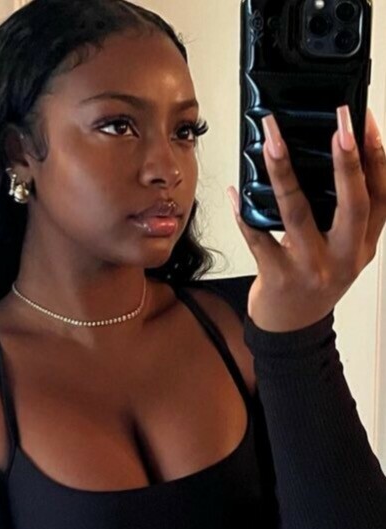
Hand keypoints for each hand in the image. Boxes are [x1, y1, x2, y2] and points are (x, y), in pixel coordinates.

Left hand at [227, 106, 385, 331]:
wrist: (292, 329)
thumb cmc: (314, 283)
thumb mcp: (342, 252)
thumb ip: (342, 217)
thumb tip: (324, 159)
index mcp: (364, 246)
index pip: (380, 195)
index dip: (375, 156)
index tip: (364, 120)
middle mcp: (344, 257)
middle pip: (352, 203)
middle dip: (346, 160)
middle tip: (338, 122)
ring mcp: (311, 269)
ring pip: (298, 214)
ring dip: (284, 173)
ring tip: (273, 141)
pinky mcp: (278, 277)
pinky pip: (258, 239)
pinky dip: (244, 213)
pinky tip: (236, 191)